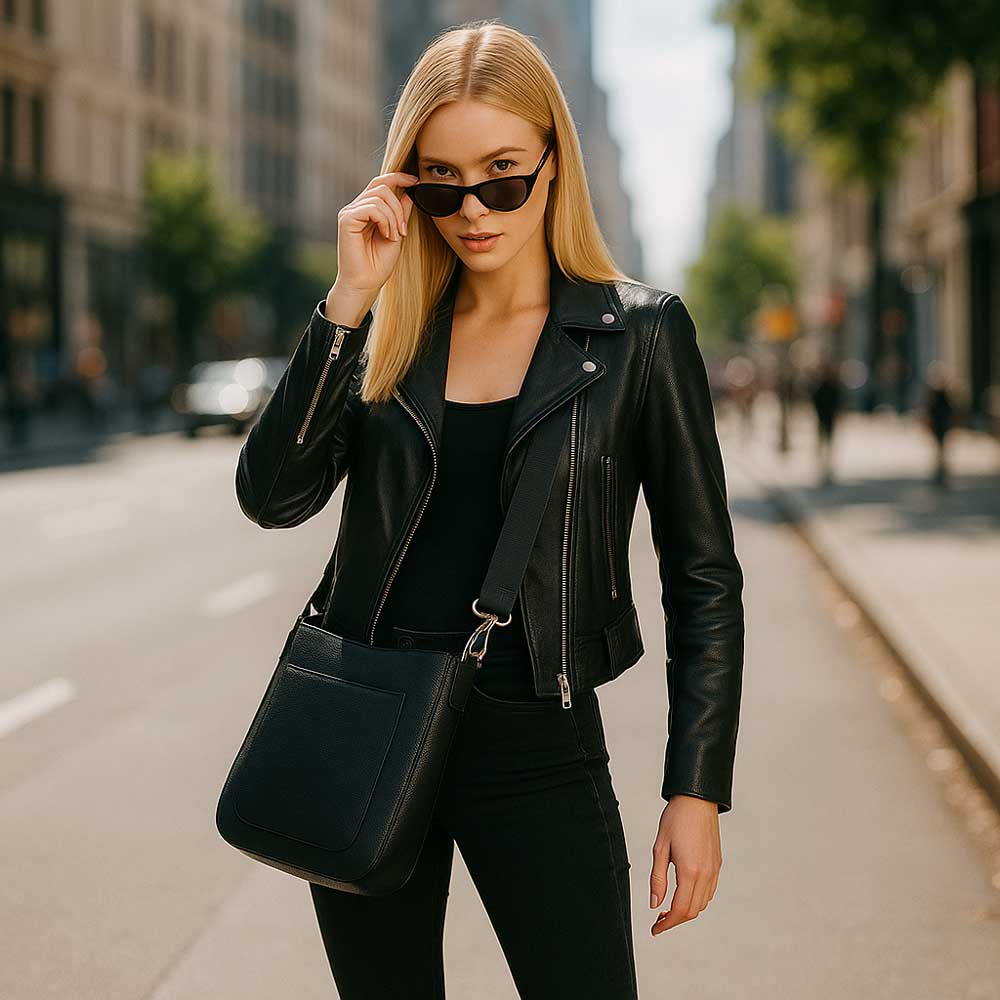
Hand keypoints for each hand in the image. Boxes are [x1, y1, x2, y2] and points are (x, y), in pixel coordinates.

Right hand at [334, 170, 418, 297]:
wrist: (365, 284)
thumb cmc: (378, 264)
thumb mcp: (396, 234)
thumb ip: (400, 214)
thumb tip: (408, 194)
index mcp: (366, 210)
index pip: (380, 183)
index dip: (398, 178)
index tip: (415, 182)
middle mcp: (356, 208)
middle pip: (382, 186)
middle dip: (399, 207)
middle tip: (403, 231)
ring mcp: (350, 212)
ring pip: (379, 196)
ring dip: (394, 217)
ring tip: (394, 236)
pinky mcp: (346, 219)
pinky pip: (372, 207)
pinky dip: (385, 221)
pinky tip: (386, 235)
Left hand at [649, 795, 721, 934]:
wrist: (697, 800)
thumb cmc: (676, 819)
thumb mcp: (660, 847)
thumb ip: (657, 878)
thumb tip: (654, 904)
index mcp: (690, 871)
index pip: (680, 910)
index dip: (666, 924)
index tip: (655, 928)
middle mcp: (706, 874)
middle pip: (692, 911)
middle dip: (675, 920)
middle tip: (658, 920)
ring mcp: (714, 870)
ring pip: (702, 903)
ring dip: (686, 911)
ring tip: (668, 907)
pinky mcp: (717, 864)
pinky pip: (709, 892)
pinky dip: (696, 899)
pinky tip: (683, 893)